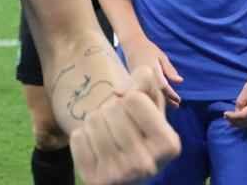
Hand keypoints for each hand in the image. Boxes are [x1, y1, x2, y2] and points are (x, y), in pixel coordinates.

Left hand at [69, 65, 180, 183]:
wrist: (122, 175)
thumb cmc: (138, 136)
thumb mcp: (151, 113)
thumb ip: (148, 89)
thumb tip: (143, 72)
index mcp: (168, 145)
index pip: (134, 98)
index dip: (129, 98)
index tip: (132, 112)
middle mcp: (147, 165)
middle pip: (112, 108)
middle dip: (111, 110)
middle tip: (117, 125)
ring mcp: (120, 176)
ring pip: (93, 120)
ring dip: (96, 121)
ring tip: (106, 135)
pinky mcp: (95, 180)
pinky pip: (77, 137)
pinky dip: (82, 136)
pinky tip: (94, 148)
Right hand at [122, 38, 182, 106]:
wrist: (132, 44)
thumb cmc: (149, 49)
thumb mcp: (162, 57)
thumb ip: (170, 70)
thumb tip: (180, 81)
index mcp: (153, 70)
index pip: (163, 86)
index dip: (171, 95)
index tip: (179, 100)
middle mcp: (145, 76)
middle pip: (156, 92)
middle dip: (167, 100)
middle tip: (177, 106)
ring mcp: (138, 78)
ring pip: (150, 92)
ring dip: (159, 99)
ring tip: (170, 104)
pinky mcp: (134, 80)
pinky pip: (144, 89)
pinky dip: (152, 95)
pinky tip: (157, 98)